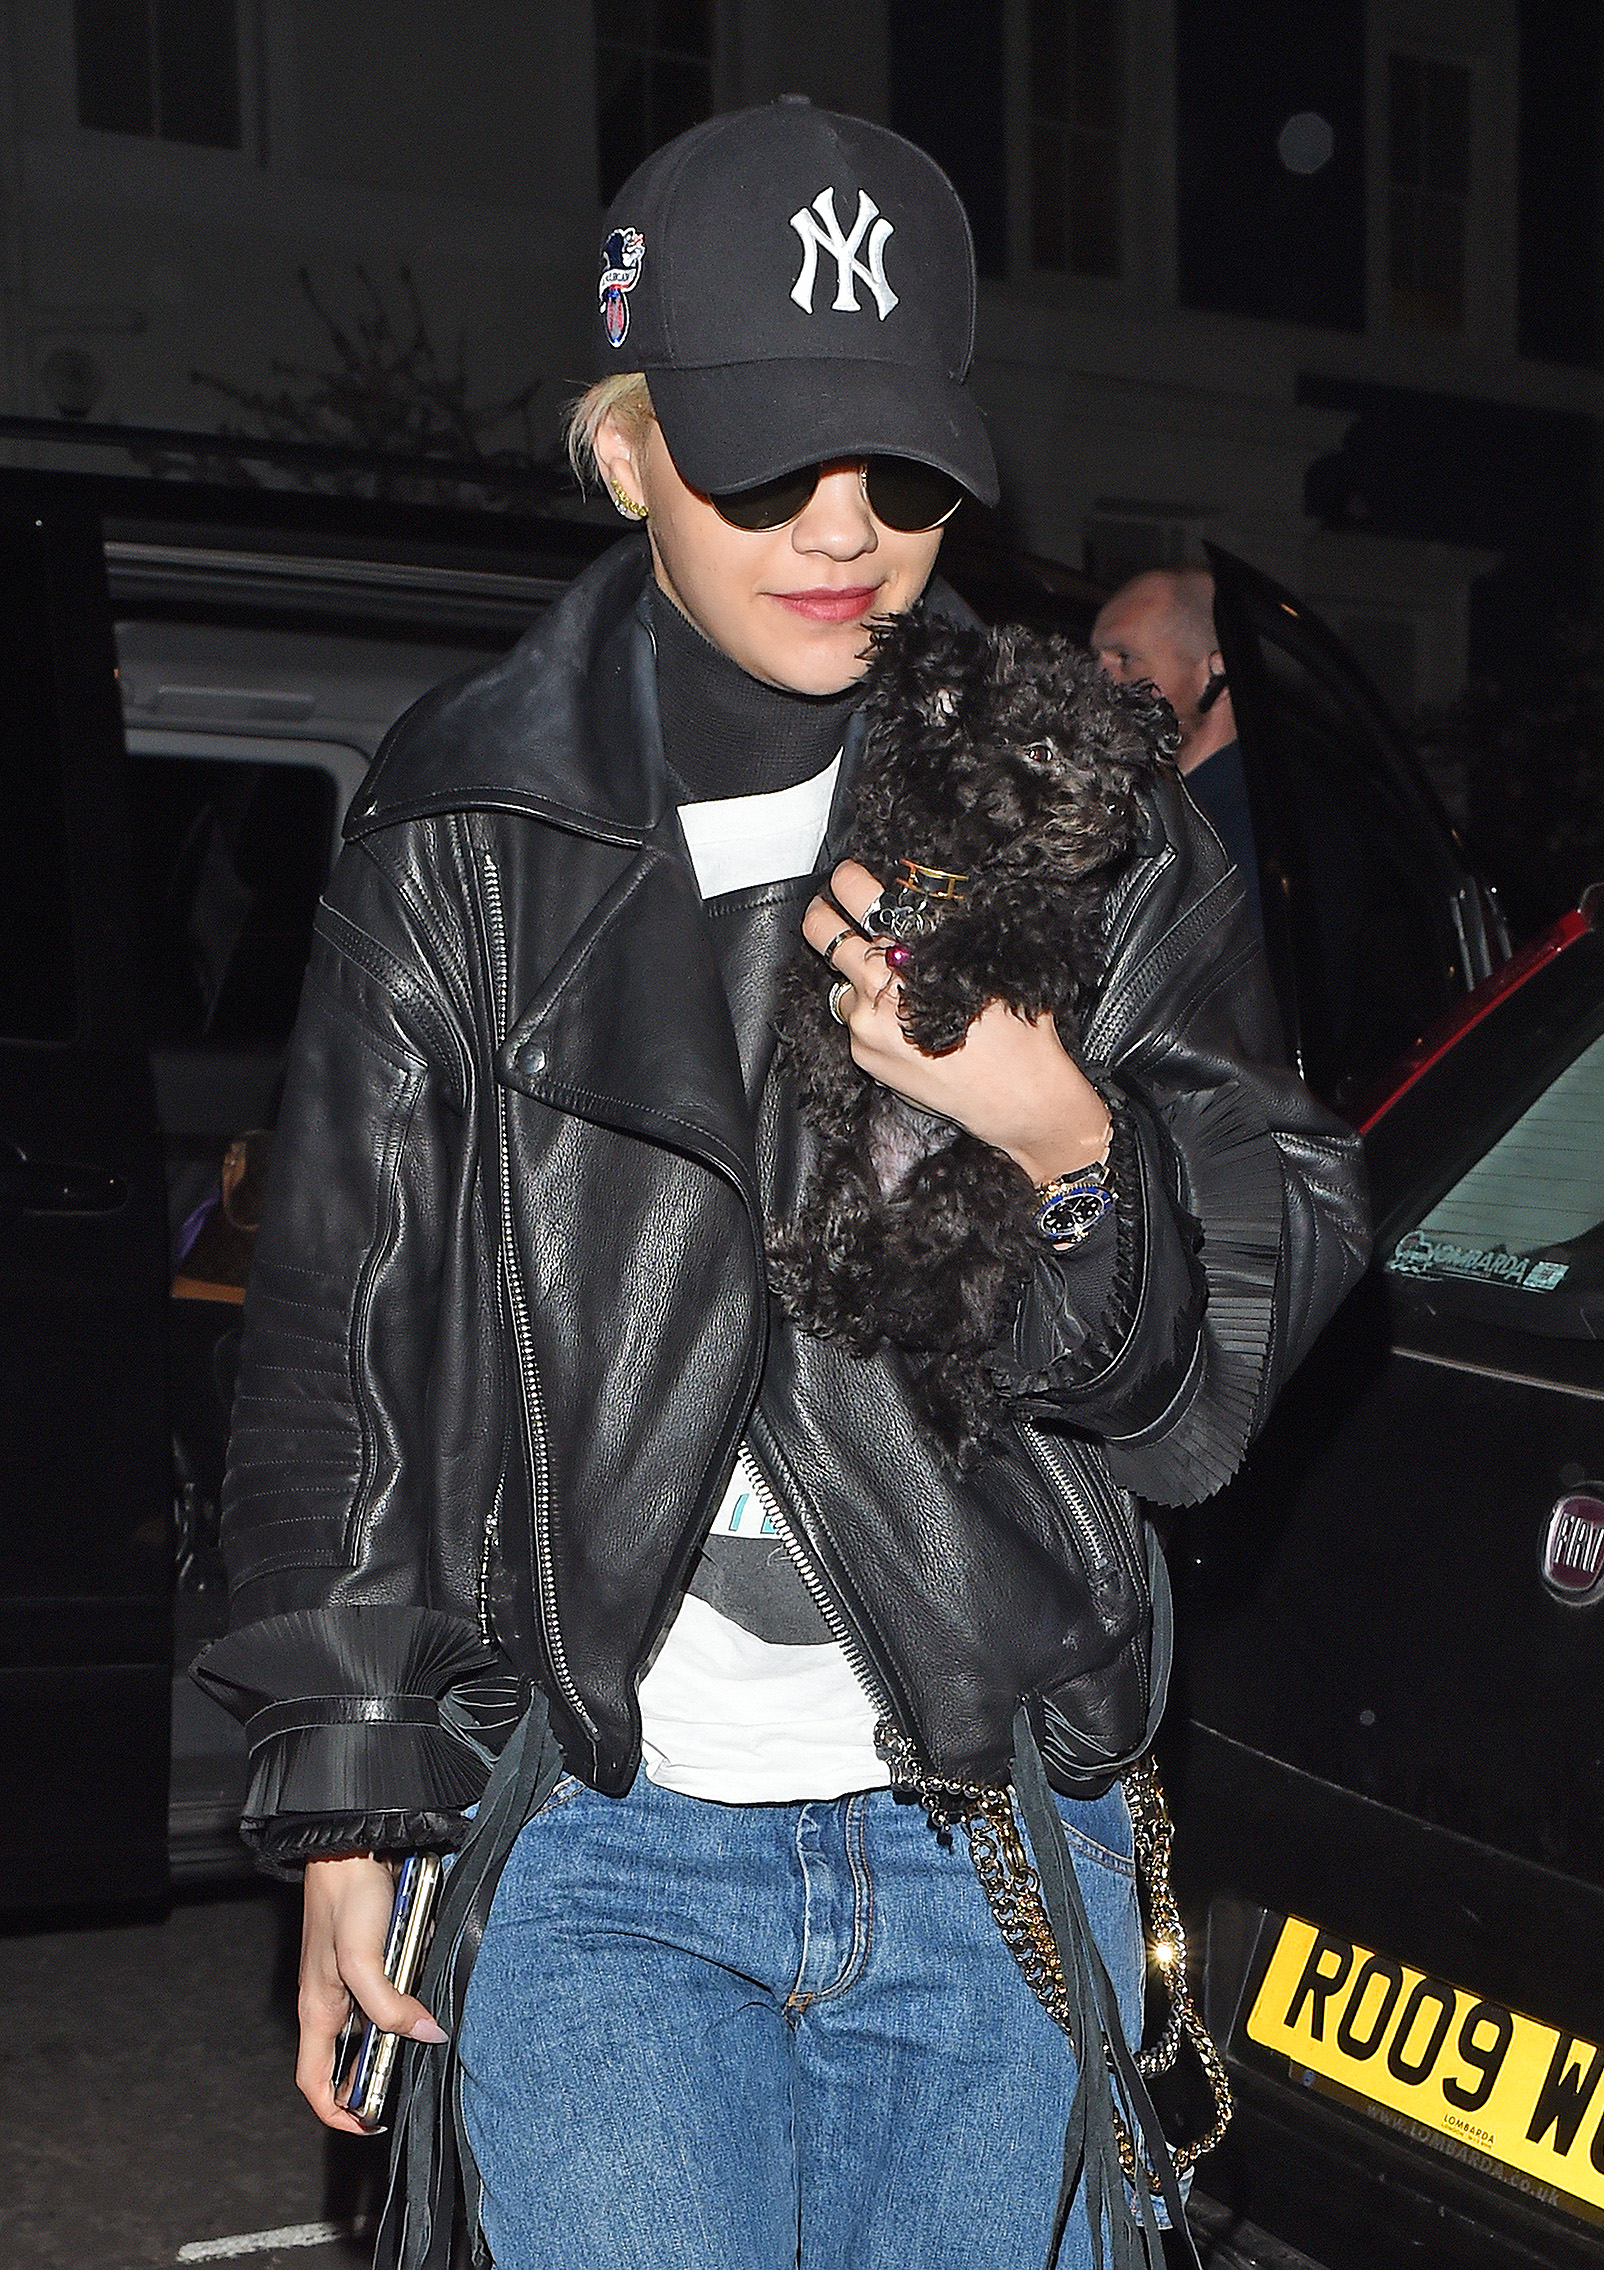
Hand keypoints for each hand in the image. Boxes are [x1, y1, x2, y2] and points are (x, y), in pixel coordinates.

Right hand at [297, 1852, 448, 2131]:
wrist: (352, 1844)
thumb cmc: (345, 1898)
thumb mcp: (364, 1960)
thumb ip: (389, 2005)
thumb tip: (427, 2034)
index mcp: (318, 2009)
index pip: (314, 2079)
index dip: (335, 2109)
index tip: (366, 2122)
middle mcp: (331, 1998)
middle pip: (350, 2055)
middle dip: (379, 2069)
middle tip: (411, 2073)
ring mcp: (350, 1977)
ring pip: (377, 2020)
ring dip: (401, 2023)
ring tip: (427, 2021)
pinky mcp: (371, 1954)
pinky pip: (393, 1984)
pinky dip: (410, 1987)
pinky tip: (429, 1971)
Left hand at [803, 861, 1110, 1185]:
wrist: (1017, 1098)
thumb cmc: (1019, 1031)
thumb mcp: (995, 964)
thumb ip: (953, 932)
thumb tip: (926, 903)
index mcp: (919, 950)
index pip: (863, 897)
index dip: (849, 880)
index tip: (848, 876)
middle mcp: (884, 982)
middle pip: (826, 932)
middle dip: (823, 915)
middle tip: (826, 909)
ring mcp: (866, 1021)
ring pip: (840, 981)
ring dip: (855, 977)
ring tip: (887, 986)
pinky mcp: (863, 1053)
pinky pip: (852, 1020)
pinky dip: (869, 1015)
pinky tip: (902, 1023)